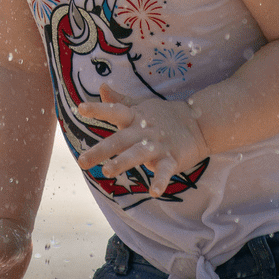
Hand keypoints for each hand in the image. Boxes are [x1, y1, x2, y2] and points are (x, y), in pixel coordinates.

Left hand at [76, 83, 210, 196]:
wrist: (198, 123)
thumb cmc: (162, 115)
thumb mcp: (140, 106)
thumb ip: (119, 100)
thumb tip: (101, 86)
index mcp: (134, 117)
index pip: (114, 111)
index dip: (98, 109)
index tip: (80, 108)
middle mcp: (143, 131)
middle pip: (119, 140)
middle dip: (100, 150)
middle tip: (82, 161)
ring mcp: (157, 146)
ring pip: (137, 154)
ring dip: (123, 162)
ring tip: (107, 171)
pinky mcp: (172, 159)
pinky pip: (165, 171)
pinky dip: (160, 181)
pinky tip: (154, 192)